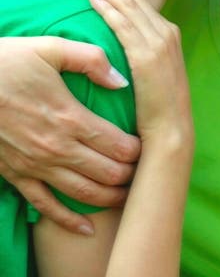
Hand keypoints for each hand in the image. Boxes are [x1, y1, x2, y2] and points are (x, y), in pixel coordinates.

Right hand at [0, 36, 140, 233]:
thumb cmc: (8, 61)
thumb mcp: (51, 47)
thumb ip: (91, 60)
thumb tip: (122, 80)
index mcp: (70, 117)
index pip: (119, 146)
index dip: (141, 151)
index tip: (149, 146)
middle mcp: (56, 148)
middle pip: (108, 174)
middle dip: (132, 175)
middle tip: (145, 171)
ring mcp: (35, 166)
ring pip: (84, 194)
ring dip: (110, 199)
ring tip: (128, 197)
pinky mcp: (16, 175)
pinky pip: (45, 206)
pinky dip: (69, 221)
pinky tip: (87, 228)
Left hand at [74, 0, 192, 145]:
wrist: (171, 130)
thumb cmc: (157, 106)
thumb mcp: (153, 70)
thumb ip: (140, 49)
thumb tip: (118, 38)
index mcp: (169, 32)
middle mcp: (167, 31)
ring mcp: (159, 42)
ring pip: (126, 3)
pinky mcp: (147, 55)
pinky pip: (124, 24)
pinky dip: (108, 8)